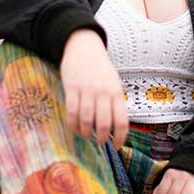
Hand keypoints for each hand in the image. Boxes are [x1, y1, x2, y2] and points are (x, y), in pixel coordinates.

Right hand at [60, 29, 128, 148]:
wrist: (84, 46)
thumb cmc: (100, 68)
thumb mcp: (113, 82)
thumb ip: (115, 101)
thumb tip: (115, 127)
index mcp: (116, 92)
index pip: (122, 121)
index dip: (120, 138)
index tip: (117, 146)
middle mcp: (103, 92)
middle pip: (103, 123)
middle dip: (101, 138)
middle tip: (99, 142)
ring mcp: (87, 90)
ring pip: (86, 120)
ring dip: (85, 132)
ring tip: (86, 134)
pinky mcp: (72, 88)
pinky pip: (71, 112)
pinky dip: (73, 124)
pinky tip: (74, 127)